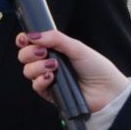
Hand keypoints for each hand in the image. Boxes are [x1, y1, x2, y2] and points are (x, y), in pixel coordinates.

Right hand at [15, 29, 130, 114]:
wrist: (107, 90)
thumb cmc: (96, 67)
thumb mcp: (76, 47)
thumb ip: (55, 38)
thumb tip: (33, 35)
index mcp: (54, 49)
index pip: (31, 43)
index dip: (23, 40)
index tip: (24, 39)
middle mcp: (48, 63)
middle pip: (24, 57)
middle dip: (29, 52)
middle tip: (42, 52)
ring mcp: (48, 79)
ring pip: (28, 71)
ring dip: (37, 66)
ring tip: (53, 66)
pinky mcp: (50, 94)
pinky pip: (36, 86)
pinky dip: (40, 80)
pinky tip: (51, 77)